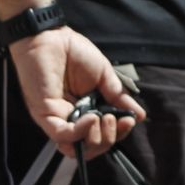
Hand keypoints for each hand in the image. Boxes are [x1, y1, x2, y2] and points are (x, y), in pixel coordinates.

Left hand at [8, 27, 145, 158]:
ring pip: (76, 147)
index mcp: (89, 109)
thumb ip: (118, 96)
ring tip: (104, 119)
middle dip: (110, 138)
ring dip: (96, 139)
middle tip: (115, 119)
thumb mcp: (104, 75)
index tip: (131, 119)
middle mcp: (74, 118)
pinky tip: (92, 118)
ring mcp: (59, 119)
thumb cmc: (75, 52)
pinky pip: (62, 135)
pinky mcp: (45, 116)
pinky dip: (80, 132)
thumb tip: (139, 114)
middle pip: (92, 146)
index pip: (105, 133)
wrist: (52, 38)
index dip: (119, 132)